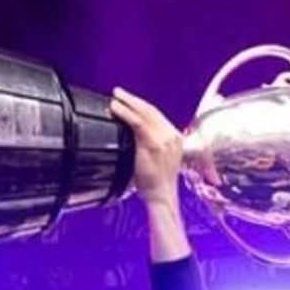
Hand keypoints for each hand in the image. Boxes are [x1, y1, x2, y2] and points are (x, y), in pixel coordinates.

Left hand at [110, 88, 183, 207]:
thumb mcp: (156, 160)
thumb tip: (133, 138)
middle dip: (133, 100)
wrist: (162, 196)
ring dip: (127, 103)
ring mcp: (164, 138)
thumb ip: (149, 146)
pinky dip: (125, 113)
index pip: (157, 116)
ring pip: (144, 113)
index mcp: (174, 138)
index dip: (141, 106)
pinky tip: (115, 109)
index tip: (129, 101)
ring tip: (114, 98)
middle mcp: (172, 135)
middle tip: (118, 93)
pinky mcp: (153, 143)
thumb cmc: (155, 184)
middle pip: (151, 110)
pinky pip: (137, 123)